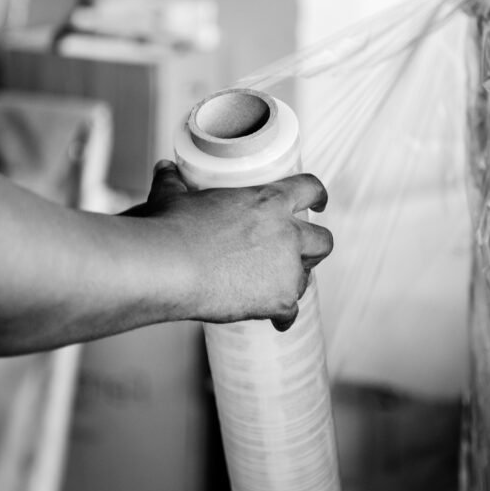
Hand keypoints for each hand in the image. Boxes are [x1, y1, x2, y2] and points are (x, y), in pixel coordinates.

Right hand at [125, 161, 332, 330]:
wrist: (169, 267)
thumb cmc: (171, 229)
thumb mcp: (174, 198)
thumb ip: (174, 182)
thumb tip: (165, 170)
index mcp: (269, 201)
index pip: (309, 189)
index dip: (317, 196)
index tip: (319, 202)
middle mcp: (287, 234)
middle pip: (323, 241)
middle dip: (314, 248)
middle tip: (299, 254)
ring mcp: (287, 269)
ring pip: (306, 278)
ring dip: (294, 281)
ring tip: (273, 287)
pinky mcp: (279, 301)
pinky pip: (291, 312)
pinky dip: (283, 317)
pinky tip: (274, 320)